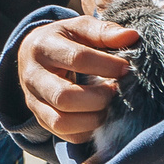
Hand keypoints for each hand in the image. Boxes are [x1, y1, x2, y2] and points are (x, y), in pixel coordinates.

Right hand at [14, 15, 143, 144]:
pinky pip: (65, 134)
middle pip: (64, 96)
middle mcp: (32, 77)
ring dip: (93, 118)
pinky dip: (88, 130)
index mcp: (42, 47)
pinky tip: (99, 115)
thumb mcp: (79, 28)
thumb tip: (131, 36)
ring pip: (62, 121)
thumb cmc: (64, 41)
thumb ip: (103, 31)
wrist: (33, 57)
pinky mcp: (41, 120)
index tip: (126, 68)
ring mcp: (33, 101)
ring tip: (108, 106)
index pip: (77, 58)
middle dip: (99, 98)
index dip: (107, 65)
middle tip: (116, 91)